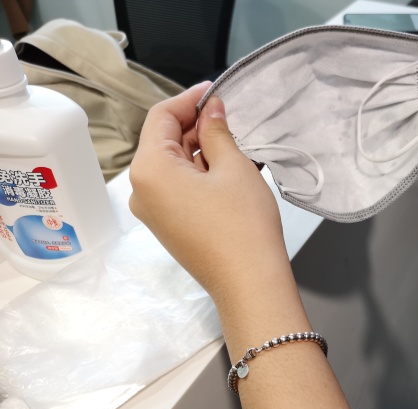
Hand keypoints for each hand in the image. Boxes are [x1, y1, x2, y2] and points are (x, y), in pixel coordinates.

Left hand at [129, 82, 284, 303]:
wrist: (249, 283)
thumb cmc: (242, 227)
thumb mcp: (233, 167)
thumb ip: (217, 131)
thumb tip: (212, 110)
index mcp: (149, 170)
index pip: (161, 117)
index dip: (189, 99)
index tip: (214, 91)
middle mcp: (141, 191)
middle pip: (164, 142)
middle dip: (195, 126)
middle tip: (229, 118)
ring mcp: (153, 212)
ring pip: (172, 166)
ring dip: (200, 151)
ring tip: (235, 147)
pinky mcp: (168, 227)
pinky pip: (177, 189)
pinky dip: (198, 174)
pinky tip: (227, 171)